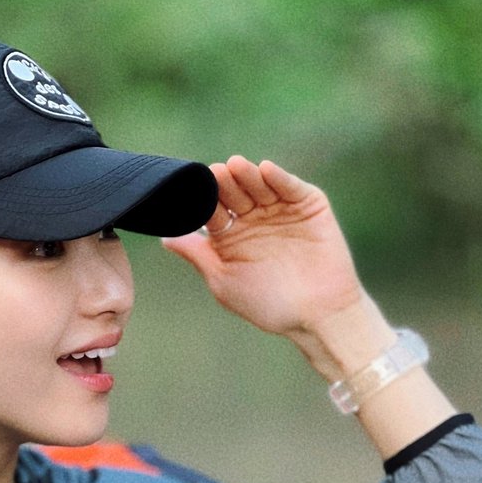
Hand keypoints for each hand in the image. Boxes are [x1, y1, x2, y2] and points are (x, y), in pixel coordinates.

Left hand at [162, 157, 366, 338]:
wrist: (316, 316)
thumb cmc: (268, 305)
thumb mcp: (224, 281)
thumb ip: (198, 256)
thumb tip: (164, 238)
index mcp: (229, 236)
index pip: (211, 210)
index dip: (202, 201)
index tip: (190, 192)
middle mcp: (253, 219)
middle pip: (234, 194)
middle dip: (223, 185)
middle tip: (213, 175)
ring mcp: (280, 210)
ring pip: (259, 186)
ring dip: (247, 175)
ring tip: (235, 166)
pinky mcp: (308, 205)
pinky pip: (291, 188)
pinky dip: (279, 178)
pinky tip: (265, 170)